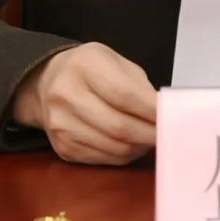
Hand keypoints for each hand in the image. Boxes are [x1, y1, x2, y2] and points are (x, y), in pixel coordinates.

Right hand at [12, 42, 156, 165]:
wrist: (47, 82)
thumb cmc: (90, 69)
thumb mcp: (114, 61)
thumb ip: (138, 85)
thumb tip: (163, 113)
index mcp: (83, 65)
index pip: (124, 94)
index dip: (152, 110)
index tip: (172, 116)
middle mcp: (66, 95)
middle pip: (119, 126)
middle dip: (150, 133)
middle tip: (168, 134)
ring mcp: (61, 125)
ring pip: (113, 147)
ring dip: (139, 146)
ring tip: (152, 138)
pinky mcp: (63, 148)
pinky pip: (103, 159)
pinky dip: (124, 155)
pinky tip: (132, 144)